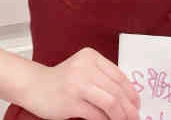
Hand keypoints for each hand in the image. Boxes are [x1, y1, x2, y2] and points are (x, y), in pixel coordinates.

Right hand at [21, 47, 140, 119]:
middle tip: (135, 117)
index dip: (131, 91)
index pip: (118, 75)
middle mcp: (85, 67)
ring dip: (121, 116)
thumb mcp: (82, 69)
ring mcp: (78, 83)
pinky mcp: (71, 101)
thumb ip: (101, 77)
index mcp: (91, 56)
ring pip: (110, 102)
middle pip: (116, 90)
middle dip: (129, 107)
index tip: (137, 103)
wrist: (34, 85)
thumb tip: (127, 97)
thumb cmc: (60, 80)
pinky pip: (96, 114)